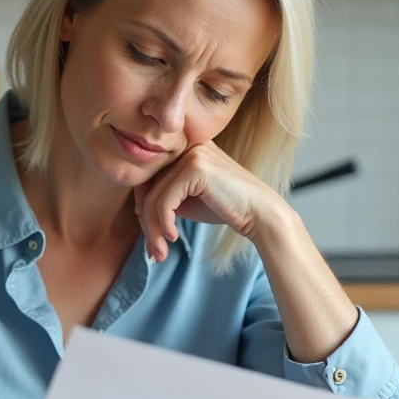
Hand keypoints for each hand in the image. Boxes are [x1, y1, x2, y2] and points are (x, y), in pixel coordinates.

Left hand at [133, 140, 280, 261]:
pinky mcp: (195, 168)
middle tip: (152, 250)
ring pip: (154, 197)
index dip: (143, 206)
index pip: (151, 177)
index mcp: (186, 148)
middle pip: (149, 187)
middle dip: (146, 222)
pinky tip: (172, 237)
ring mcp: (192, 154)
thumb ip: (166, 198)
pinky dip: (163, 224)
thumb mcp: (189, 201)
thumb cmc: (227, 208)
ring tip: (159, 252)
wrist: (261, 213)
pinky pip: (165, 200)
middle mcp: (188, 146)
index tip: (149, 234)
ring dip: (152, 230)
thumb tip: (137, 209)